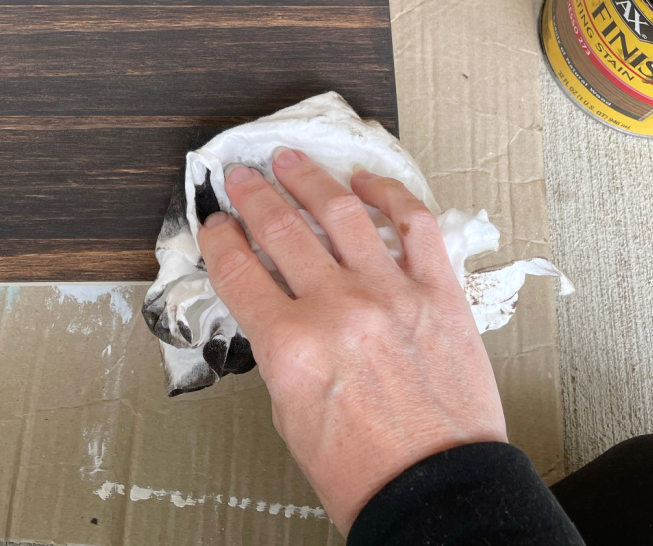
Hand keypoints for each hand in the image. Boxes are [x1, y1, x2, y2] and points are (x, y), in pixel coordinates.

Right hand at [196, 149, 507, 533]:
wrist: (437, 492)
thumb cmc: (364, 470)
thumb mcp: (290, 412)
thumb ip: (280, 347)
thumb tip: (274, 302)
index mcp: (292, 347)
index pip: (238, 269)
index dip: (218, 237)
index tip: (214, 222)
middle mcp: (337, 310)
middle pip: (280, 229)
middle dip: (253, 194)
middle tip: (242, 176)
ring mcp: (391, 294)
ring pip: (340, 211)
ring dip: (309, 178)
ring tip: (291, 160)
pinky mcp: (438, 293)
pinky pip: (414, 225)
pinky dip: (389, 194)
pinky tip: (366, 182)